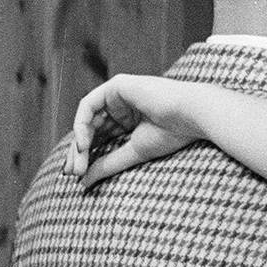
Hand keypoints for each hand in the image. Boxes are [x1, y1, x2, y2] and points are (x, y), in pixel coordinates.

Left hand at [65, 74, 211, 188]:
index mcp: (127, 120)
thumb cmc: (172, 133)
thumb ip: (107, 164)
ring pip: (86, 120)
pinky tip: (83, 144)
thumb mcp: (132, 152)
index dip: (85, 156)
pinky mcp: (116, 85)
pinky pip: (88, 105)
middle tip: (73, 173)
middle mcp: (121, 106)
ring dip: (78, 142)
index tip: (78, 177)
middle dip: (78, 152)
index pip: (98, 138)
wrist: (193, 115)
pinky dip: (81, 125)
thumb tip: (82, 181)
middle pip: (89, 130)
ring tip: (78, 164)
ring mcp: (118, 94)